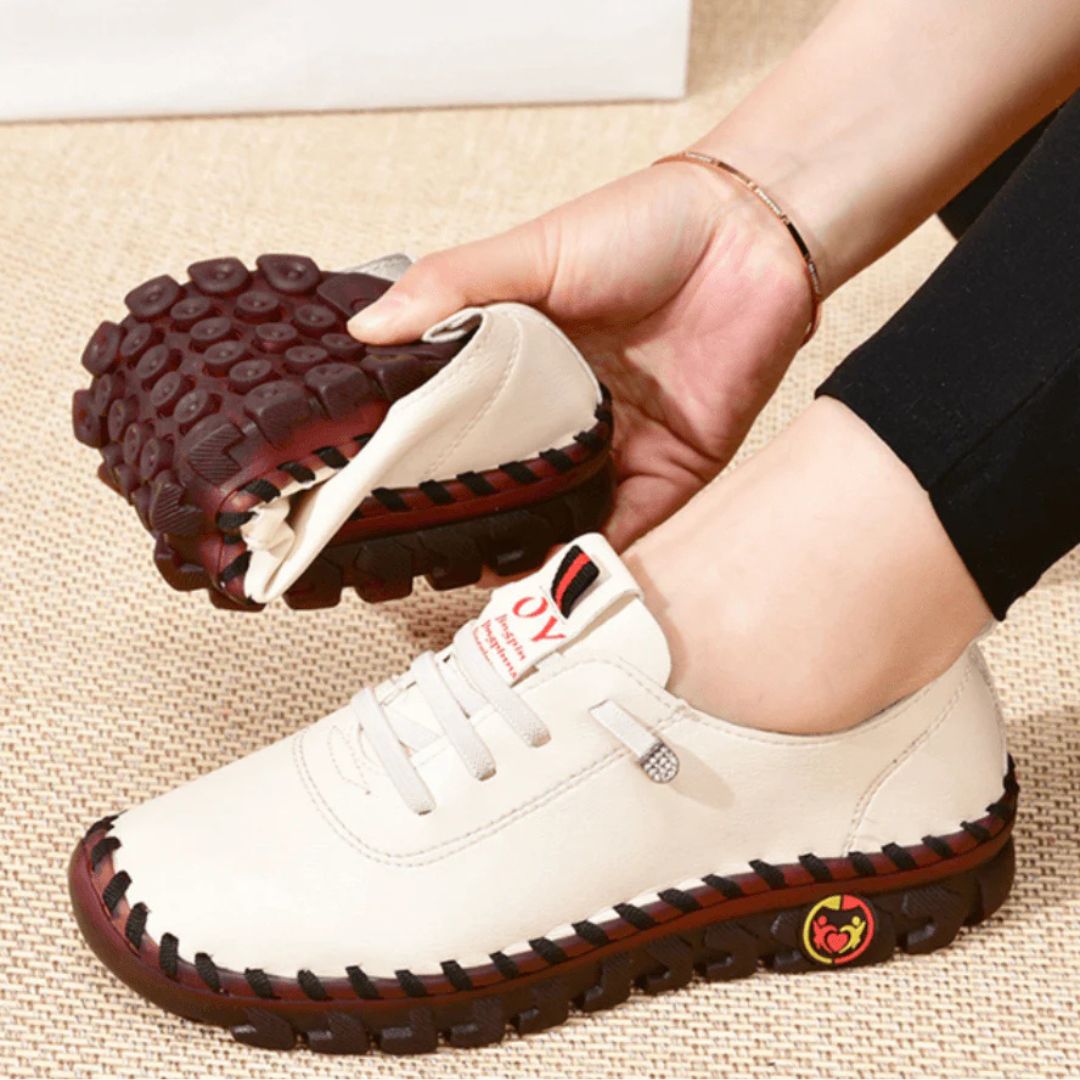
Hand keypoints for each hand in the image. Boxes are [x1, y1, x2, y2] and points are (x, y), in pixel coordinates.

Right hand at [348, 163, 811, 546]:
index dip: (422, 460)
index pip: (459, 424)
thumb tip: (365, 327)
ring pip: (560, 518)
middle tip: (416, 556)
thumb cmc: (644, 226)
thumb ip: (451, 288)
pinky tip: (554, 577)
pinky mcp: (671, 473)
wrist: (751, 232)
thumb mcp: (532, 251)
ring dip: (523, 551)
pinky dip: (594, 557)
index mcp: (521, 363)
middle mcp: (564, 414)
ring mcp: (616, 449)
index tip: (376, 496)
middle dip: (466, 520)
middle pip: (505, 483)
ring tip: (472, 580)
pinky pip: (628, 530)